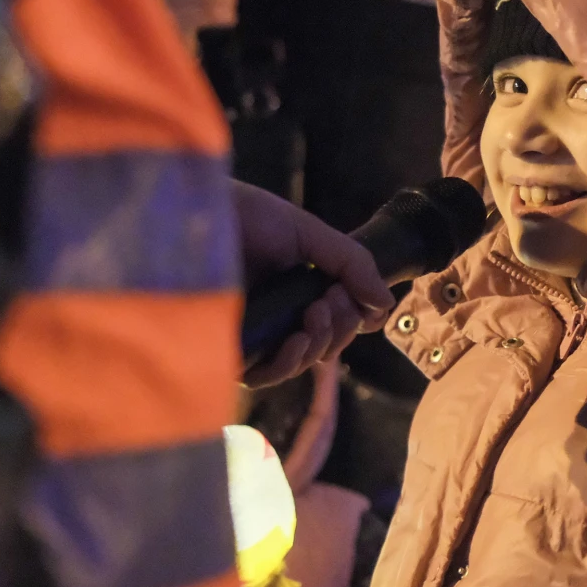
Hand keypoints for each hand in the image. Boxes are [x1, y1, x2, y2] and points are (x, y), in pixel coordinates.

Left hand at [232, 181, 393, 386]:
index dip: (355, 318)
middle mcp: (278, 314)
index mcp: (299, 289)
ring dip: (320, 343)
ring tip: (313, 315)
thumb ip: (352, 264)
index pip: (341, 323)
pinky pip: (264, 374)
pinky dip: (289, 362)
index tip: (356, 298)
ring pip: (301, 363)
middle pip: (327, 346)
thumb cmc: (248, 216)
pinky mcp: (226, 348)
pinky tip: (295, 338)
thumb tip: (385, 305)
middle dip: (341, 327)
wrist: (201, 212)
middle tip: (328, 301)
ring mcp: (253, 333)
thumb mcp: (311, 235)